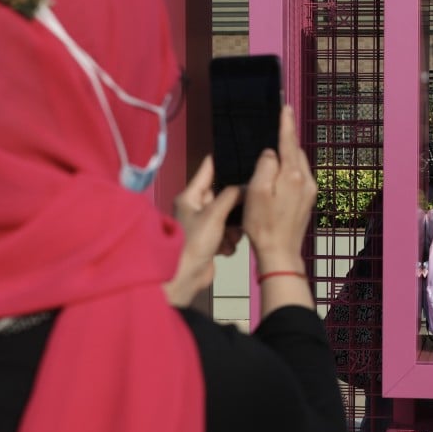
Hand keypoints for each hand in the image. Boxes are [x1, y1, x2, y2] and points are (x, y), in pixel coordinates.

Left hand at [163, 155, 242, 306]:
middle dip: (235, 205)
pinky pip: (226, 235)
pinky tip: (225, 249)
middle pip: (222, 196)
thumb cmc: (193, 242)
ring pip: (227, 217)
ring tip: (232, 236)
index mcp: (190, 196)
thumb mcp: (214, 214)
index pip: (208, 171)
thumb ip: (231, 196)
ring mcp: (202, 226)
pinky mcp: (208, 242)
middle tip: (247, 207)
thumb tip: (245, 187)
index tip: (241, 155)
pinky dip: (228, 242)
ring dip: (233, 228)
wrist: (184, 276)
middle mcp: (195, 208)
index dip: (223, 162)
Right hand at [243, 105, 316, 274]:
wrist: (280, 253)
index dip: (286, 123)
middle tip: (276, 126)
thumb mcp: (256, 192)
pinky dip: (290, 170)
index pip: (289, 142)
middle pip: (296, 152)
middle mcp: (306, 180)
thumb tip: (271, 153)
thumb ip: (265, 166)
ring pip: (299, 164)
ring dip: (289, 156)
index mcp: (293, 175)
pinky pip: (300, 177)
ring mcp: (310, 191)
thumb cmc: (263, 225)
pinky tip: (280, 175)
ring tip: (275, 151)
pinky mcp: (309, 201)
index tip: (285, 107)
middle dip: (287, 140)